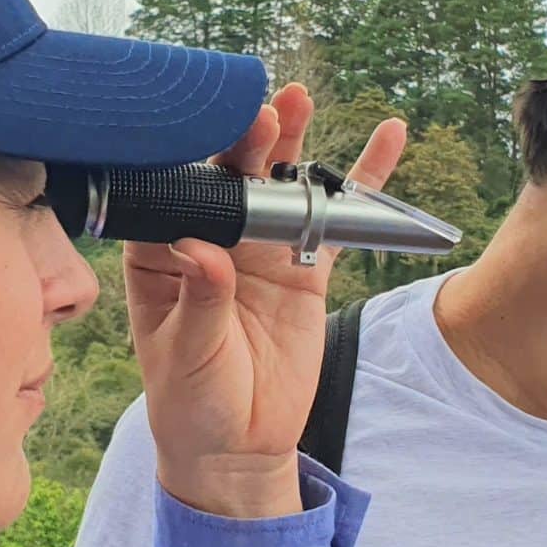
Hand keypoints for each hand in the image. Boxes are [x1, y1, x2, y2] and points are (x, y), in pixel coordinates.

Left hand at [127, 83, 406, 517]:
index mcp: (161, 253)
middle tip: (264, 112)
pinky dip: (361, 181)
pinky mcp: (305, 268)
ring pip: (278, 185)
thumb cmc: (191, 402)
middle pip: (228, 175)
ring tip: (300, 100)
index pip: (171, 191)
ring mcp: (260, 249)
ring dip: (291, 141)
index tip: (209, 133)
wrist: (238, 447)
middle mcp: (210, 239)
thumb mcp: (186, 356)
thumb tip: (202, 251)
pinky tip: (386, 139)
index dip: (189, 158)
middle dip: (244, 138)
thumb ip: (199, 301)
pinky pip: (336, 218)